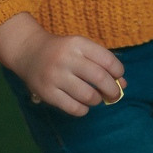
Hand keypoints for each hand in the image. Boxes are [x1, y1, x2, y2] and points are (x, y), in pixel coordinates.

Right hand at [0, 13, 125, 116]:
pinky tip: (83, 105)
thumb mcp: (80, 48)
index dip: (118, 71)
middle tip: (114, 94)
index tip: (119, 76)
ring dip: (97, 99)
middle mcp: (67, 58)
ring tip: (96, 98)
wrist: (29, 52)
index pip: (106, 59)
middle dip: (112, 89)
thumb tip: (123, 84)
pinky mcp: (47, 93)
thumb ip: (100, 62)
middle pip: (99, 78)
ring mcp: (56, 76)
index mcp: (77, 43)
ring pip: (88, 95)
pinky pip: (73, 108)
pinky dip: (83, 109)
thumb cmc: (62, 50)